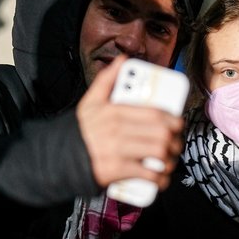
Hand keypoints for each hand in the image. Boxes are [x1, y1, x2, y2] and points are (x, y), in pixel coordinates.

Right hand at [77, 55, 184, 190]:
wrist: (61, 156)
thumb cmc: (81, 130)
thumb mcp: (91, 101)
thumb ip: (107, 79)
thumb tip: (122, 60)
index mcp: (114, 111)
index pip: (154, 113)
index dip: (172, 119)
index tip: (177, 124)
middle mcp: (117, 130)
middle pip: (160, 133)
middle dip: (174, 140)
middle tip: (175, 144)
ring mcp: (116, 151)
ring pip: (157, 153)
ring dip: (170, 159)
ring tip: (169, 160)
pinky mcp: (115, 171)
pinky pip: (146, 175)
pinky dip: (160, 179)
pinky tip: (162, 178)